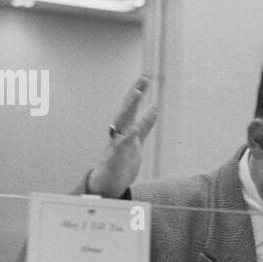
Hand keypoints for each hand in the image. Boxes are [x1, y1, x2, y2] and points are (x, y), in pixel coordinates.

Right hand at [87, 75, 158, 197]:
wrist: (108, 184)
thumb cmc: (123, 162)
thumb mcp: (138, 140)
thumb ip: (145, 124)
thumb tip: (154, 108)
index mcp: (126, 129)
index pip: (133, 107)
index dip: (139, 92)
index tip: (145, 77)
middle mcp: (120, 133)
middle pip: (127, 110)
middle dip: (135, 93)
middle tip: (144, 79)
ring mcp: (116, 144)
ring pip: (122, 122)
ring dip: (129, 107)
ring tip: (137, 94)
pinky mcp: (114, 157)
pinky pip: (119, 146)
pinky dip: (126, 138)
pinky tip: (133, 130)